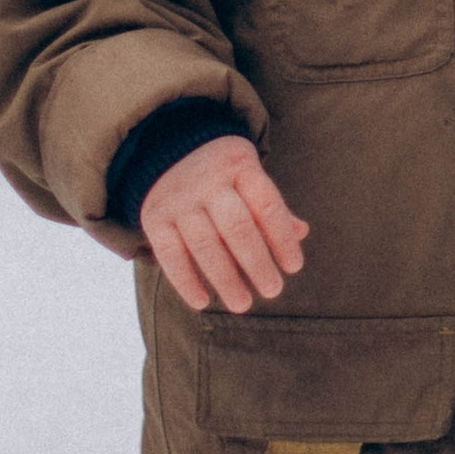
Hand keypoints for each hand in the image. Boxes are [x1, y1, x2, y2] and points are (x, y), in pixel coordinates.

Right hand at [137, 134, 306, 312]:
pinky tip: (203, 302)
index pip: (266, 205)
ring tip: (243, 304)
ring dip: (225, 279)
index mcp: (239, 165)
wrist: (166, 149)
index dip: (282, 238)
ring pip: (204, 244)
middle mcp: (207, 180)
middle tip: (273, 291)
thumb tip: (300, 232)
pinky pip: (169, 254)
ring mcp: (178, 199)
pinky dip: (185, 282)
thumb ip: (270, 206)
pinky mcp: (153, 217)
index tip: (293, 267)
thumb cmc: (222, 174)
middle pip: (237, 227)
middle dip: (257, 262)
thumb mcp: (248, 176)